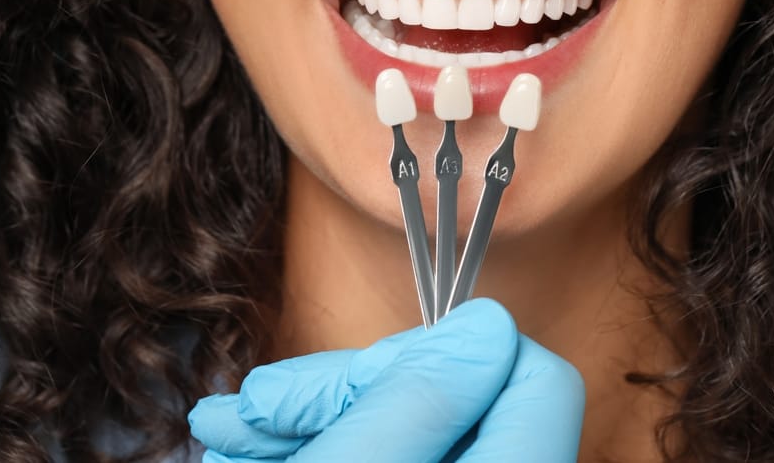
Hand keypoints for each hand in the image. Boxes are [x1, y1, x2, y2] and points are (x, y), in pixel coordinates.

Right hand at [188, 298, 584, 461]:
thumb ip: (422, 401)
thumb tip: (488, 326)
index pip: (535, 379)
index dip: (456, 354)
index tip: (376, 363)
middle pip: (463, 395)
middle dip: (357, 383)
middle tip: (269, 402)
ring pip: (414, 421)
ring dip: (323, 412)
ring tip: (238, 427)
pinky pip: (391, 447)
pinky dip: (326, 438)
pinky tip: (256, 444)